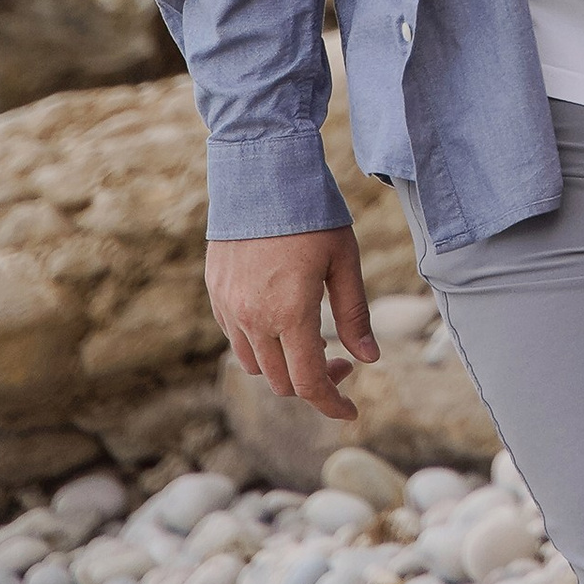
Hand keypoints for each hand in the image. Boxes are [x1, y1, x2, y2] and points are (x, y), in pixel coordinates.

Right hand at [205, 226, 379, 422]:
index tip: (350, 412)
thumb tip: (369, 360)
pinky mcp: (215, 293)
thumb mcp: (344, 260)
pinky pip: (236, 338)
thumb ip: (354, 315)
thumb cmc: (311, 212)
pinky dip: (261, 345)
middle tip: (342, 362)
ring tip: (313, 341)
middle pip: (281, 382)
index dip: (331, 405)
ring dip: (285, 366)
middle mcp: (252, 319)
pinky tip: (282, 320)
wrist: (260, 171)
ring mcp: (228, 308)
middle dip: (314, 384)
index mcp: (289, 314)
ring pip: (255, 365)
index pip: (308, 383)